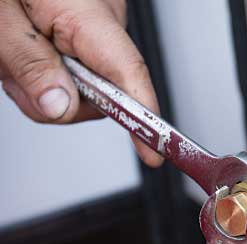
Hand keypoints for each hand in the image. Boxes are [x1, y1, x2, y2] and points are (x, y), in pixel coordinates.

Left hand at [0, 0, 162, 166]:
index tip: (152, 150)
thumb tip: (59, 106)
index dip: (143, 117)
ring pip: (89, 82)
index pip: (127, 73)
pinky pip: (83, 64)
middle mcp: (104, 14)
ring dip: (49, 81)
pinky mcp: (92, 23)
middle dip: (60, 98)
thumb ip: (28, 63)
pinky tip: (31, 49)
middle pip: (104, 89)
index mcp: (86, 10)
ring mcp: (101, 19)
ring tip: (17, 54)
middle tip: (16, 77)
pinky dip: (53, 66)